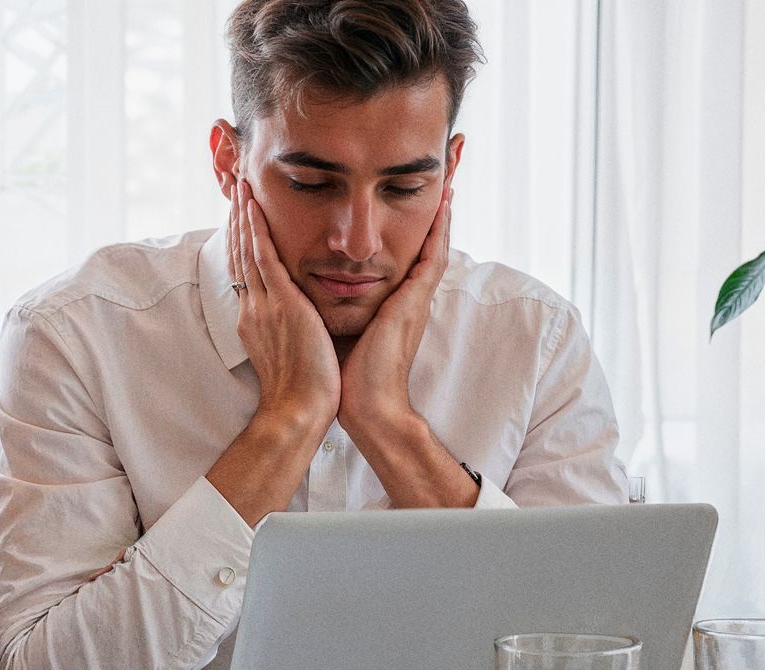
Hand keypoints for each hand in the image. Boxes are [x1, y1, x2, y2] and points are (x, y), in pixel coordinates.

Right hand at [230, 179, 339, 425]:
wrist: (299, 410)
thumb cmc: (303, 393)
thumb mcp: (290, 355)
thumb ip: (290, 332)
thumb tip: (297, 323)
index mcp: (255, 321)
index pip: (247, 273)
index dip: (243, 243)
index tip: (243, 218)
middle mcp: (253, 309)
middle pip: (240, 255)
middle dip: (238, 221)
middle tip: (235, 190)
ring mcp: (263, 305)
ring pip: (248, 250)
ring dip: (244, 216)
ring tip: (241, 185)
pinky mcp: (280, 303)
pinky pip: (263, 258)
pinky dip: (257, 230)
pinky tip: (254, 206)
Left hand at [338, 186, 451, 435]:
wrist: (364, 405)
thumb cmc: (347, 373)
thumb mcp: (340, 325)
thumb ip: (336, 303)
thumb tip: (310, 286)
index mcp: (389, 299)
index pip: (402, 250)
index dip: (411, 221)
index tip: (414, 190)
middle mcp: (405, 294)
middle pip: (424, 239)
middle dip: (436, 206)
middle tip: (451, 168)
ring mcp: (413, 298)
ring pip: (433, 242)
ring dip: (443, 208)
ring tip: (453, 171)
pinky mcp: (414, 303)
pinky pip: (432, 259)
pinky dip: (441, 232)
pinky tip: (446, 205)